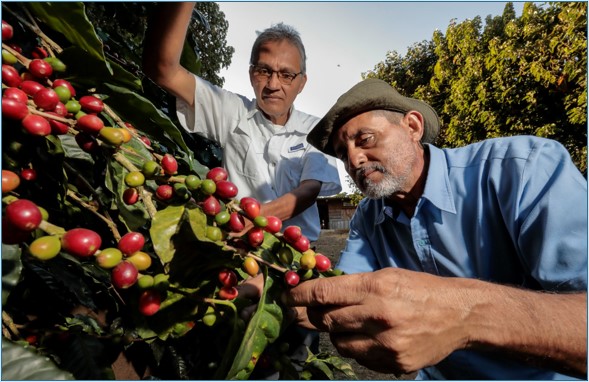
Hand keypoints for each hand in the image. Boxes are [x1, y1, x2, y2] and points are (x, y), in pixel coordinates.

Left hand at [283, 268, 469, 373]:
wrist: (460, 314)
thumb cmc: (420, 289)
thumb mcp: (388, 276)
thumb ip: (355, 286)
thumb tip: (320, 293)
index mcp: (376, 288)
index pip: (324, 293)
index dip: (299, 295)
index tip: (286, 296)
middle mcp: (379, 316)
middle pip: (326, 320)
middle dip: (312, 316)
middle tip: (305, 312)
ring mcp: (387, 344)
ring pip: (339, 342)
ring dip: (337, 333)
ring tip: (350, 323)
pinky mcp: (395, 364)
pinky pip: (360, 358)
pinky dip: (358, 348)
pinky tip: (369, 337)